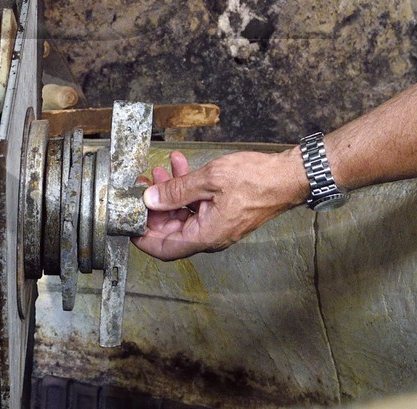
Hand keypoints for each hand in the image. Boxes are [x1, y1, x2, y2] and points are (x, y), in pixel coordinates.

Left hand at [132, 148, 307, 260]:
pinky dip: (187, 189)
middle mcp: (211, 236)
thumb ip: (177, 190)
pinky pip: (198, 206)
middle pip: (171, 231)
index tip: (128, 221)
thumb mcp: (210, 179)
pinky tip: (181, 167)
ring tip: (160, 171)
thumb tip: (151, 200)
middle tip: (142, 187)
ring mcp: (218, 225)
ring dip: (170, 193)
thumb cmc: (257, 180)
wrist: (288, 176)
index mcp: (206, 235)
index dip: (142, 238)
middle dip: (154, 208)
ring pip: (183, 215)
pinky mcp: (225, 214)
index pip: (164, 249)